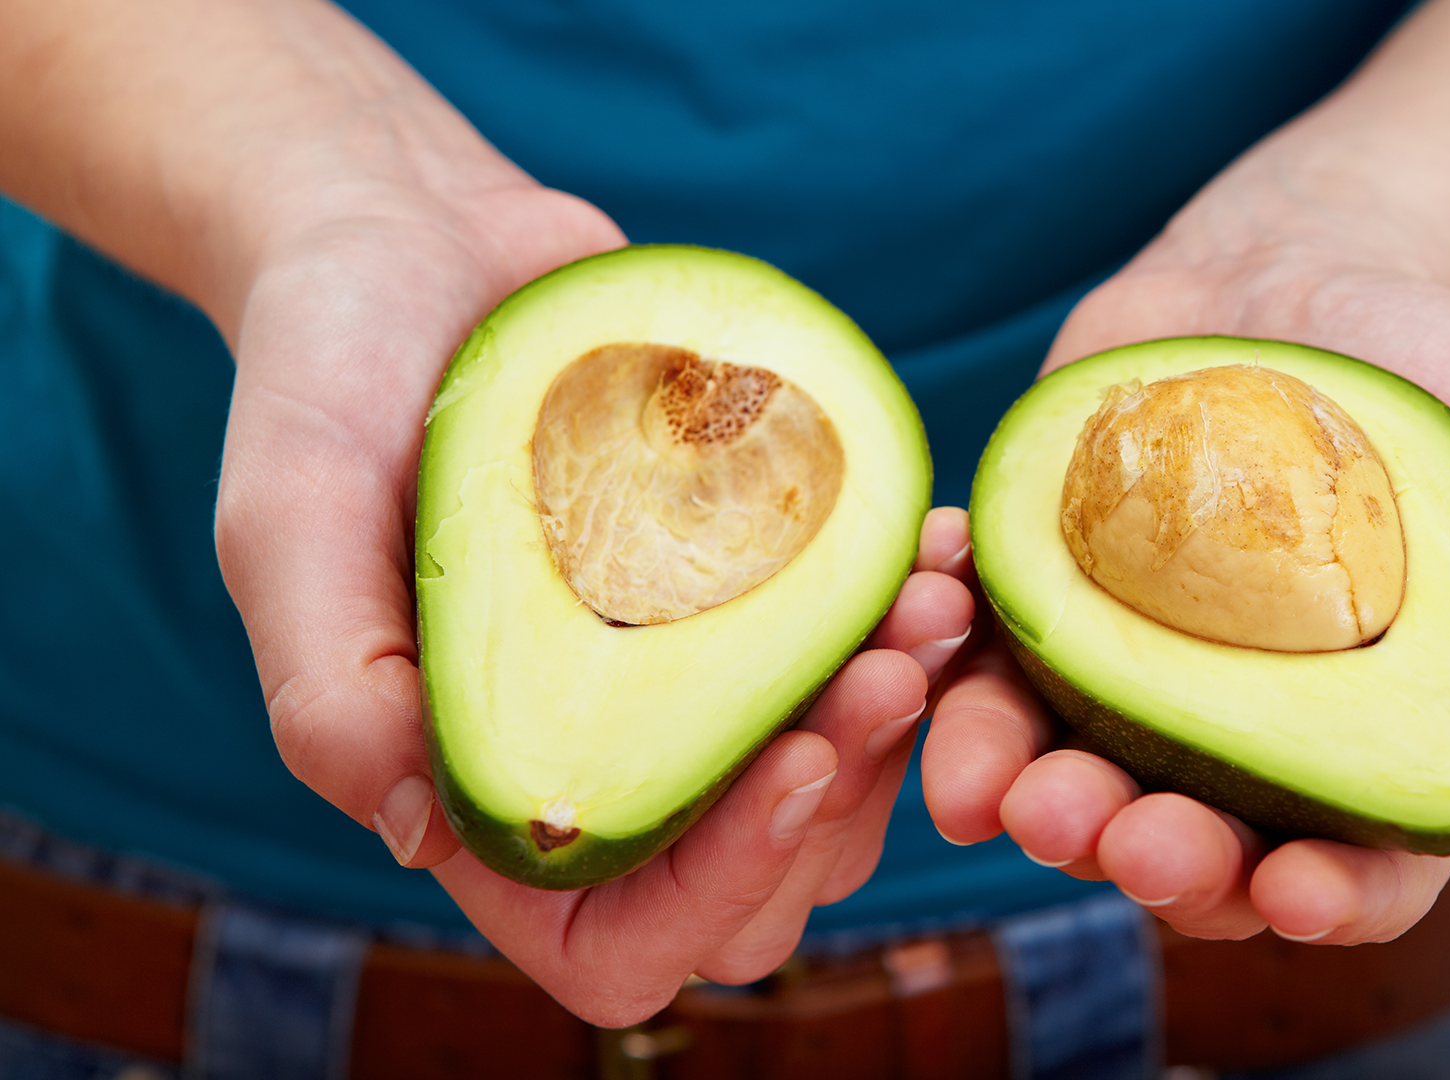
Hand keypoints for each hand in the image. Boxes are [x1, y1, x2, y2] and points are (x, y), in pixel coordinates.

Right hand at [212, 167, 973, 1022]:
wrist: (418, 247)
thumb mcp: (288, 515)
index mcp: (488, 794)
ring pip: (840, 783)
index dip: (722, 885)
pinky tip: (933, 543)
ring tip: (932, 594)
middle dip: (847, 792)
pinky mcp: (755, 602)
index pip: (619, 940)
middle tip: (895, 660)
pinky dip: (911, 620)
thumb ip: (326, 684)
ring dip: (904, 713)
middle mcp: (605, 762)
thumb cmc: (328, 374)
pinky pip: (860, 657)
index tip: (798, 756)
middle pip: (766, 885)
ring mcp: (692, 687)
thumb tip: (414, 835)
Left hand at [921, 176, 1449, 946]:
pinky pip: (984, 671)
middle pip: (1206, 844)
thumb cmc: (1415, 372)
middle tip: (1131, 839)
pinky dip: (948, 690)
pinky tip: (920, 686)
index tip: (1299, 889)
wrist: (1279, 282)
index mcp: (1369, 739)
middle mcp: (1243, 738)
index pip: (1370, 859)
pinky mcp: (1045, 610)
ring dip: (1038, 805)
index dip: (1339, 892)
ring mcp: (1134, 681)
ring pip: (1078, 780)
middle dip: (1164, 861)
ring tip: (1006, 795)